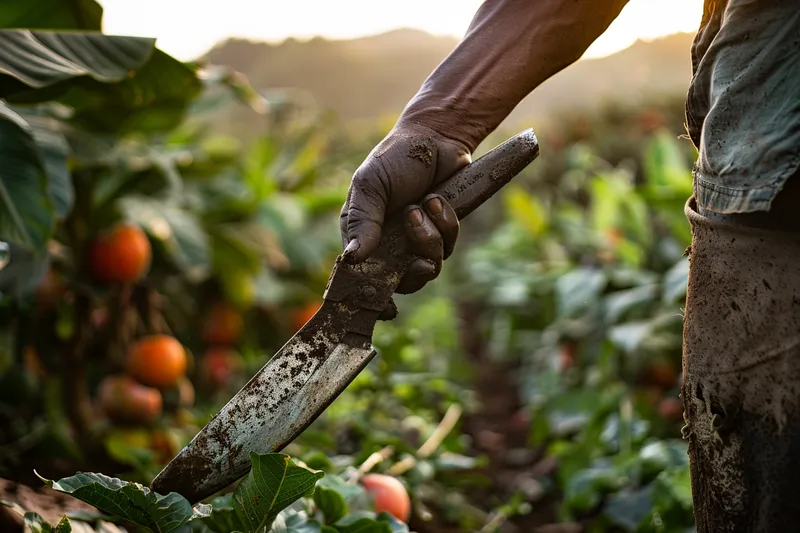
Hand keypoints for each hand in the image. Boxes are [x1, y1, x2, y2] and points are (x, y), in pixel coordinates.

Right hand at [340, 121, 470, 295]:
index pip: (362, 278)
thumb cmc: (395, 158)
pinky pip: (447, 247)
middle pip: (402, 281)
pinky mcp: (440, 234)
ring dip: (431, 235)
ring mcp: (415, 241)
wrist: (437, 138)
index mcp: (361, 235)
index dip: (374, 296)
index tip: (386, 306)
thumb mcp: (371, 185)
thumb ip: (362, 221)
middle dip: (413, 262)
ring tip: (428, 203)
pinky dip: (447, 225)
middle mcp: (387, 244)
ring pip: (428, 266)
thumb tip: (352, 259)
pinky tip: (440, 200)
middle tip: (414, 224)